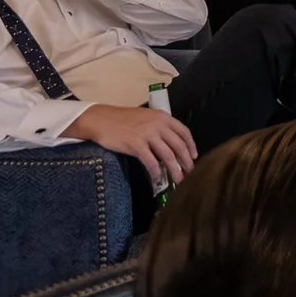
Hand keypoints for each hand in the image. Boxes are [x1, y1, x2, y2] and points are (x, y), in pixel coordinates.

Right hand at [65, 104, 197, 185]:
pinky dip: (156, 171)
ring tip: (178, 179)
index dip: (191, 145)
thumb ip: (159, 127)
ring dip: (175, 169)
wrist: (101, 119)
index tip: (194, 156)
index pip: (184, 132)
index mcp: (163, 117)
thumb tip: (171, 144)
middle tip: (190, 173)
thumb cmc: (122, 119)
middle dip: (186, 161)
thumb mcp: (146, 117)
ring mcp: (147, 135)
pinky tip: (157, 178)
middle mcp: (158, 125)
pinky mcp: (136, 145)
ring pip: (168, 155)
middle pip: (179, 145)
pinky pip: (151, 161)